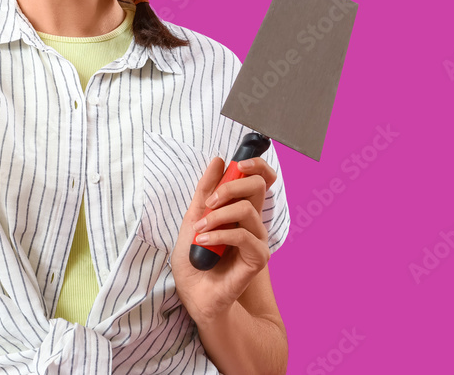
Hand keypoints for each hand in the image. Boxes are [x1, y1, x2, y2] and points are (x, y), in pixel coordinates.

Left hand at [170, 156, 276, 324]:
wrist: (193, 292)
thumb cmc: (193, 258)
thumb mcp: (193, 216)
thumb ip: (205, 190)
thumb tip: (218, 161)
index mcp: (239, 210)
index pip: (261, 178)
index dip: (256, 165)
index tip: (237, 164)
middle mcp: (252, 222)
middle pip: (258, 185)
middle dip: (230, 186)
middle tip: (209, 202)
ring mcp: (257, 239)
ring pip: (246, 209)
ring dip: (216, 216)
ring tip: (199, 230)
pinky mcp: (258, 258)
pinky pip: (242, 235)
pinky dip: (219, 235)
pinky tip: (203, 242)